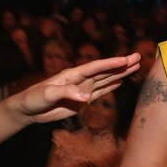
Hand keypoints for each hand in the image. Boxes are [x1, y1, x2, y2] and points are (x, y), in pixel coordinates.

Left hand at [15, 54, 140, 124]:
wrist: (28, 110)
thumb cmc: (33, 98)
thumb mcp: (47, 95)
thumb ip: (66, 93)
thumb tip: (86, 96)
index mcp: (72, 74)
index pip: (95, 67)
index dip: (111, 63)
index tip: (126, 60)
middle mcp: (80, 79)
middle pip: (105, 70)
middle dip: (122, 65)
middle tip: (139, 56)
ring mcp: (82, 89)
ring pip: (106, 79)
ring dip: (120, 73)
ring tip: (135, 66)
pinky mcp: (82, 101)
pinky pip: (100, 92)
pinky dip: (111, 86)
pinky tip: (120, 81)